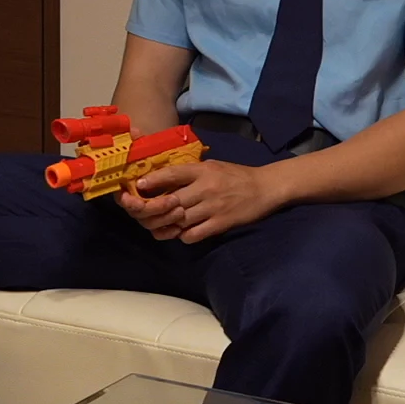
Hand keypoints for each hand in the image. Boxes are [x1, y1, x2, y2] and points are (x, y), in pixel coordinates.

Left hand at [117, 161, 283, 243]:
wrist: (265, 188)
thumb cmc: (235, 176)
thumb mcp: (212, 167)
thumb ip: (190, 173)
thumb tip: (163, 179)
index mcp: (202, 170)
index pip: (172, 174)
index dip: (153, 181)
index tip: (139, 186)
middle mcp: (205, 188)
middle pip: (170, 202)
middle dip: (154, 210)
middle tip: (144, 214)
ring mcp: (213, 207)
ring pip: (179, 220)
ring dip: (167, 226)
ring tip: (162, 226)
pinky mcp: (221, 223)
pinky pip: (193, 234)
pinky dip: (184, 236)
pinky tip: (184, 233)